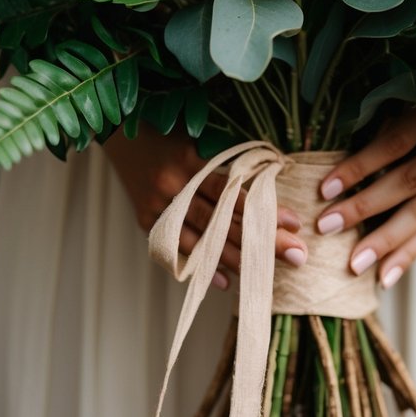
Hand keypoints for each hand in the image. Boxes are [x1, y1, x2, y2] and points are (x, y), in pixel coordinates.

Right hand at [104, 123, 305, 288]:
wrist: (118, 134)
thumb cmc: (166, 135)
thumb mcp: (195, 143)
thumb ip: (223, 168)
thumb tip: (265, 190)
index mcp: (191, 163)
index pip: (234, 193)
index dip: (263, 210)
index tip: (293, 224)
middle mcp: (176, 188)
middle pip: (224, 222)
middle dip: (262, 241)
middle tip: (296, 256)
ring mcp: (160, 208)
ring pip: (203, 241)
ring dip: (237, 259)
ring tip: (266, 274)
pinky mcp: (148, 221)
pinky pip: (179, 250)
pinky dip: (201, 267)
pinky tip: (225, 282)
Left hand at [316, 103, 415, 289]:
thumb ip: (395, 117)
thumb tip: (356, 158)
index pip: (398, 143)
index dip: (361, 165)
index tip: (327, 186)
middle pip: (411, 182)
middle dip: (366, 207)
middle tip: (328, 226)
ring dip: (390, 240)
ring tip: (358, 263)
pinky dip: (415, 247)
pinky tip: (390, 271)